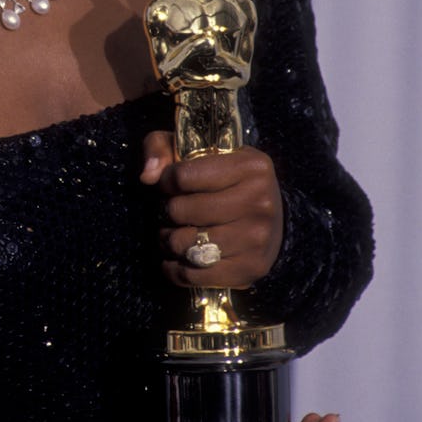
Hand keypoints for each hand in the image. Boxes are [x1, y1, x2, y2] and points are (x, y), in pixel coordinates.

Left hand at [140, 130, 282, 287]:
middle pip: (181, 211)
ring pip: (185, 245)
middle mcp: (259, 201)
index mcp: (250, 166)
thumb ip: (162, 147)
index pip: (183, 176)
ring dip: (169, 241)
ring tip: (173, 234)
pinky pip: (194, 274)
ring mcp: (257, 237)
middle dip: (168, 212)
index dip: (167, 181)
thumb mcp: (199, 151)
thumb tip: (147, 176)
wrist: (274, 221)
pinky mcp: (250, 268)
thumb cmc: (226, 181)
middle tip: (174, 212)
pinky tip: (178, 259)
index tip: (170, 185)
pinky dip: (177, 269)